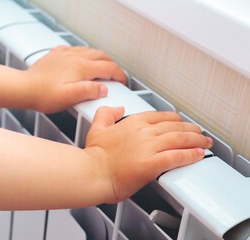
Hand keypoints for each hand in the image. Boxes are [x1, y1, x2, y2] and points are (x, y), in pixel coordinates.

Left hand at [25, 46, 126, 112]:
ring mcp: (65, 54)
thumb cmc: (44, 95)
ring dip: (99, 58)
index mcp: (81, 67)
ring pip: (89, 50)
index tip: (122, 81)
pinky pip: (74, 49)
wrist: (24, 88)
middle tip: (115, 75)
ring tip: (101, 67)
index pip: (108, 68)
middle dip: (112, 65)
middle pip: (101, 56)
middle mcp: (74, 57)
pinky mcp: (56, 55)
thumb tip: (103, 88)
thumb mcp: (70, 98)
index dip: (119, 75)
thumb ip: (89, 91)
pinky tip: (80, 59)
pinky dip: (83, 53)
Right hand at [84, 107, 212, 202]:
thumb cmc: (94, 156)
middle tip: (200, 133)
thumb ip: (106, 113)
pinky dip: (190, 155)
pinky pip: (176, 157)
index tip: (182, 123)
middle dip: (192, 129)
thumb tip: (118, 108)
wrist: (92, 173)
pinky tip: (198, 155)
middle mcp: (143, 132)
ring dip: (196, 140)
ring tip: (205, 143)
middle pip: (175, 126)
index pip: (161, 116)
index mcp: (132, 122)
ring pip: (180, 139)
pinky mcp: (151, 164)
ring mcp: (148, 147)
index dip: (176, 120)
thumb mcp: (96, 127)